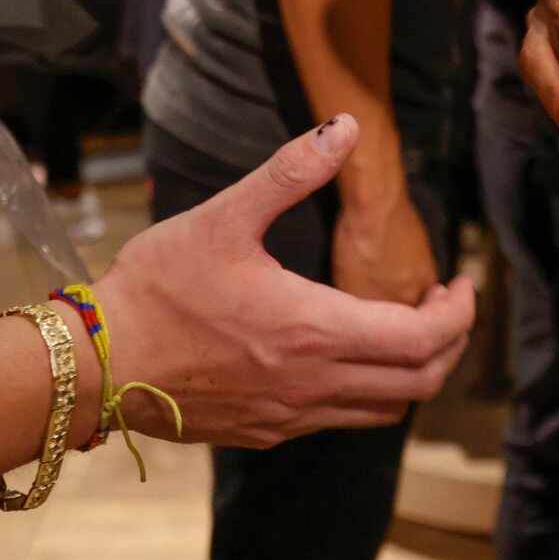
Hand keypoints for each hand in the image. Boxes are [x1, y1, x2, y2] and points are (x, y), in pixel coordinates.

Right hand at [96, 115, 477, 448]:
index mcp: (315, 329)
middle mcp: (313, 384)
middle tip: (444, 305)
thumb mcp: (225, 216)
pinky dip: (368, 391)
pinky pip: (340, 420)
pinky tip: (344, 352)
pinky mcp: (265, 431)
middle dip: (448, 344)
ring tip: (403, 327)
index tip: (461, 284)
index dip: (459, 315)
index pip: (424, 340)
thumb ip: (291, 171)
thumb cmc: (157, 287)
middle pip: (419, 384)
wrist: (97, 362)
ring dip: (411, 373)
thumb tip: (345, 128)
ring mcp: (290, 416)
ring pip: (383, 410)